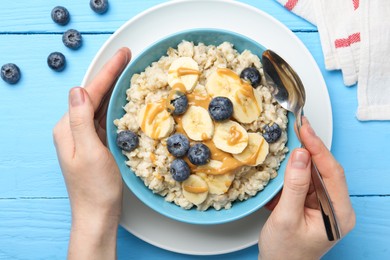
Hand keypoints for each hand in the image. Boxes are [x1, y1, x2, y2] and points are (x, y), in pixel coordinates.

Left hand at [53, 47, 130, 259]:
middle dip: (111, 75)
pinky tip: (123, 98)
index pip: (89, 93)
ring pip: (100, 105)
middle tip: (127, 57)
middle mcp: (73, 129)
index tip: (123, 55)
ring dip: (113, 87)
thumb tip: (76, 89)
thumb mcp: (89, 152)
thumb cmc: (95, 188)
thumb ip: (80, 120)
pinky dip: (114, 104)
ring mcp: (83, 137)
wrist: (97, 213)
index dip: (107, 72)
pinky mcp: (94, 144)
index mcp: (68, 128)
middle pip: (93, 95)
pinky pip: (104, 117)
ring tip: (128, 71)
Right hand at [258, 118, 355, 258]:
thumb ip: (294, 186)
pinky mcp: (313, 204)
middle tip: (298, 127)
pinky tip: (286, 164)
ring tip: (291, 140)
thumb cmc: (285, 253)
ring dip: (300, 160)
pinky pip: (304, 181)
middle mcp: (336, 207)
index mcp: (339, 213)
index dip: (318, 148)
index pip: (333, 172)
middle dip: (310, 148)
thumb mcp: (286, 218)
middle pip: (325, 169)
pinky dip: (293, 172)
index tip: (305, 129)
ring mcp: (325, 205)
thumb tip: (301, 155)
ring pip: (314, 173)